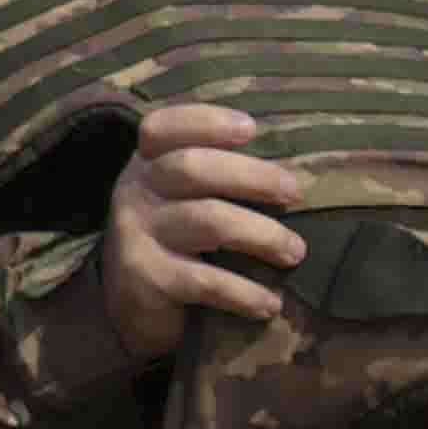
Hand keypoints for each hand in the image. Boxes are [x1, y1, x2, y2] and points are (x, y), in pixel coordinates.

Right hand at [87, 98, 305, 362]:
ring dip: (262, 235)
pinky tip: (270, 304)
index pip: (162, 127)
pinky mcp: (145, 279)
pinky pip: (205, 281)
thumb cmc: (176, 240)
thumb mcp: (182, 197)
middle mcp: (135, 191)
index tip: (251, 129)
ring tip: (296, 252)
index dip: (206, 122)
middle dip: (252, 176)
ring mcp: (136, 235)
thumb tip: (297, 165)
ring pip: (207, 221)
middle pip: (191, 167)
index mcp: (148, 164)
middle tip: (295, 193)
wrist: (131, 306)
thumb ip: (217, 173)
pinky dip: (244, 293)